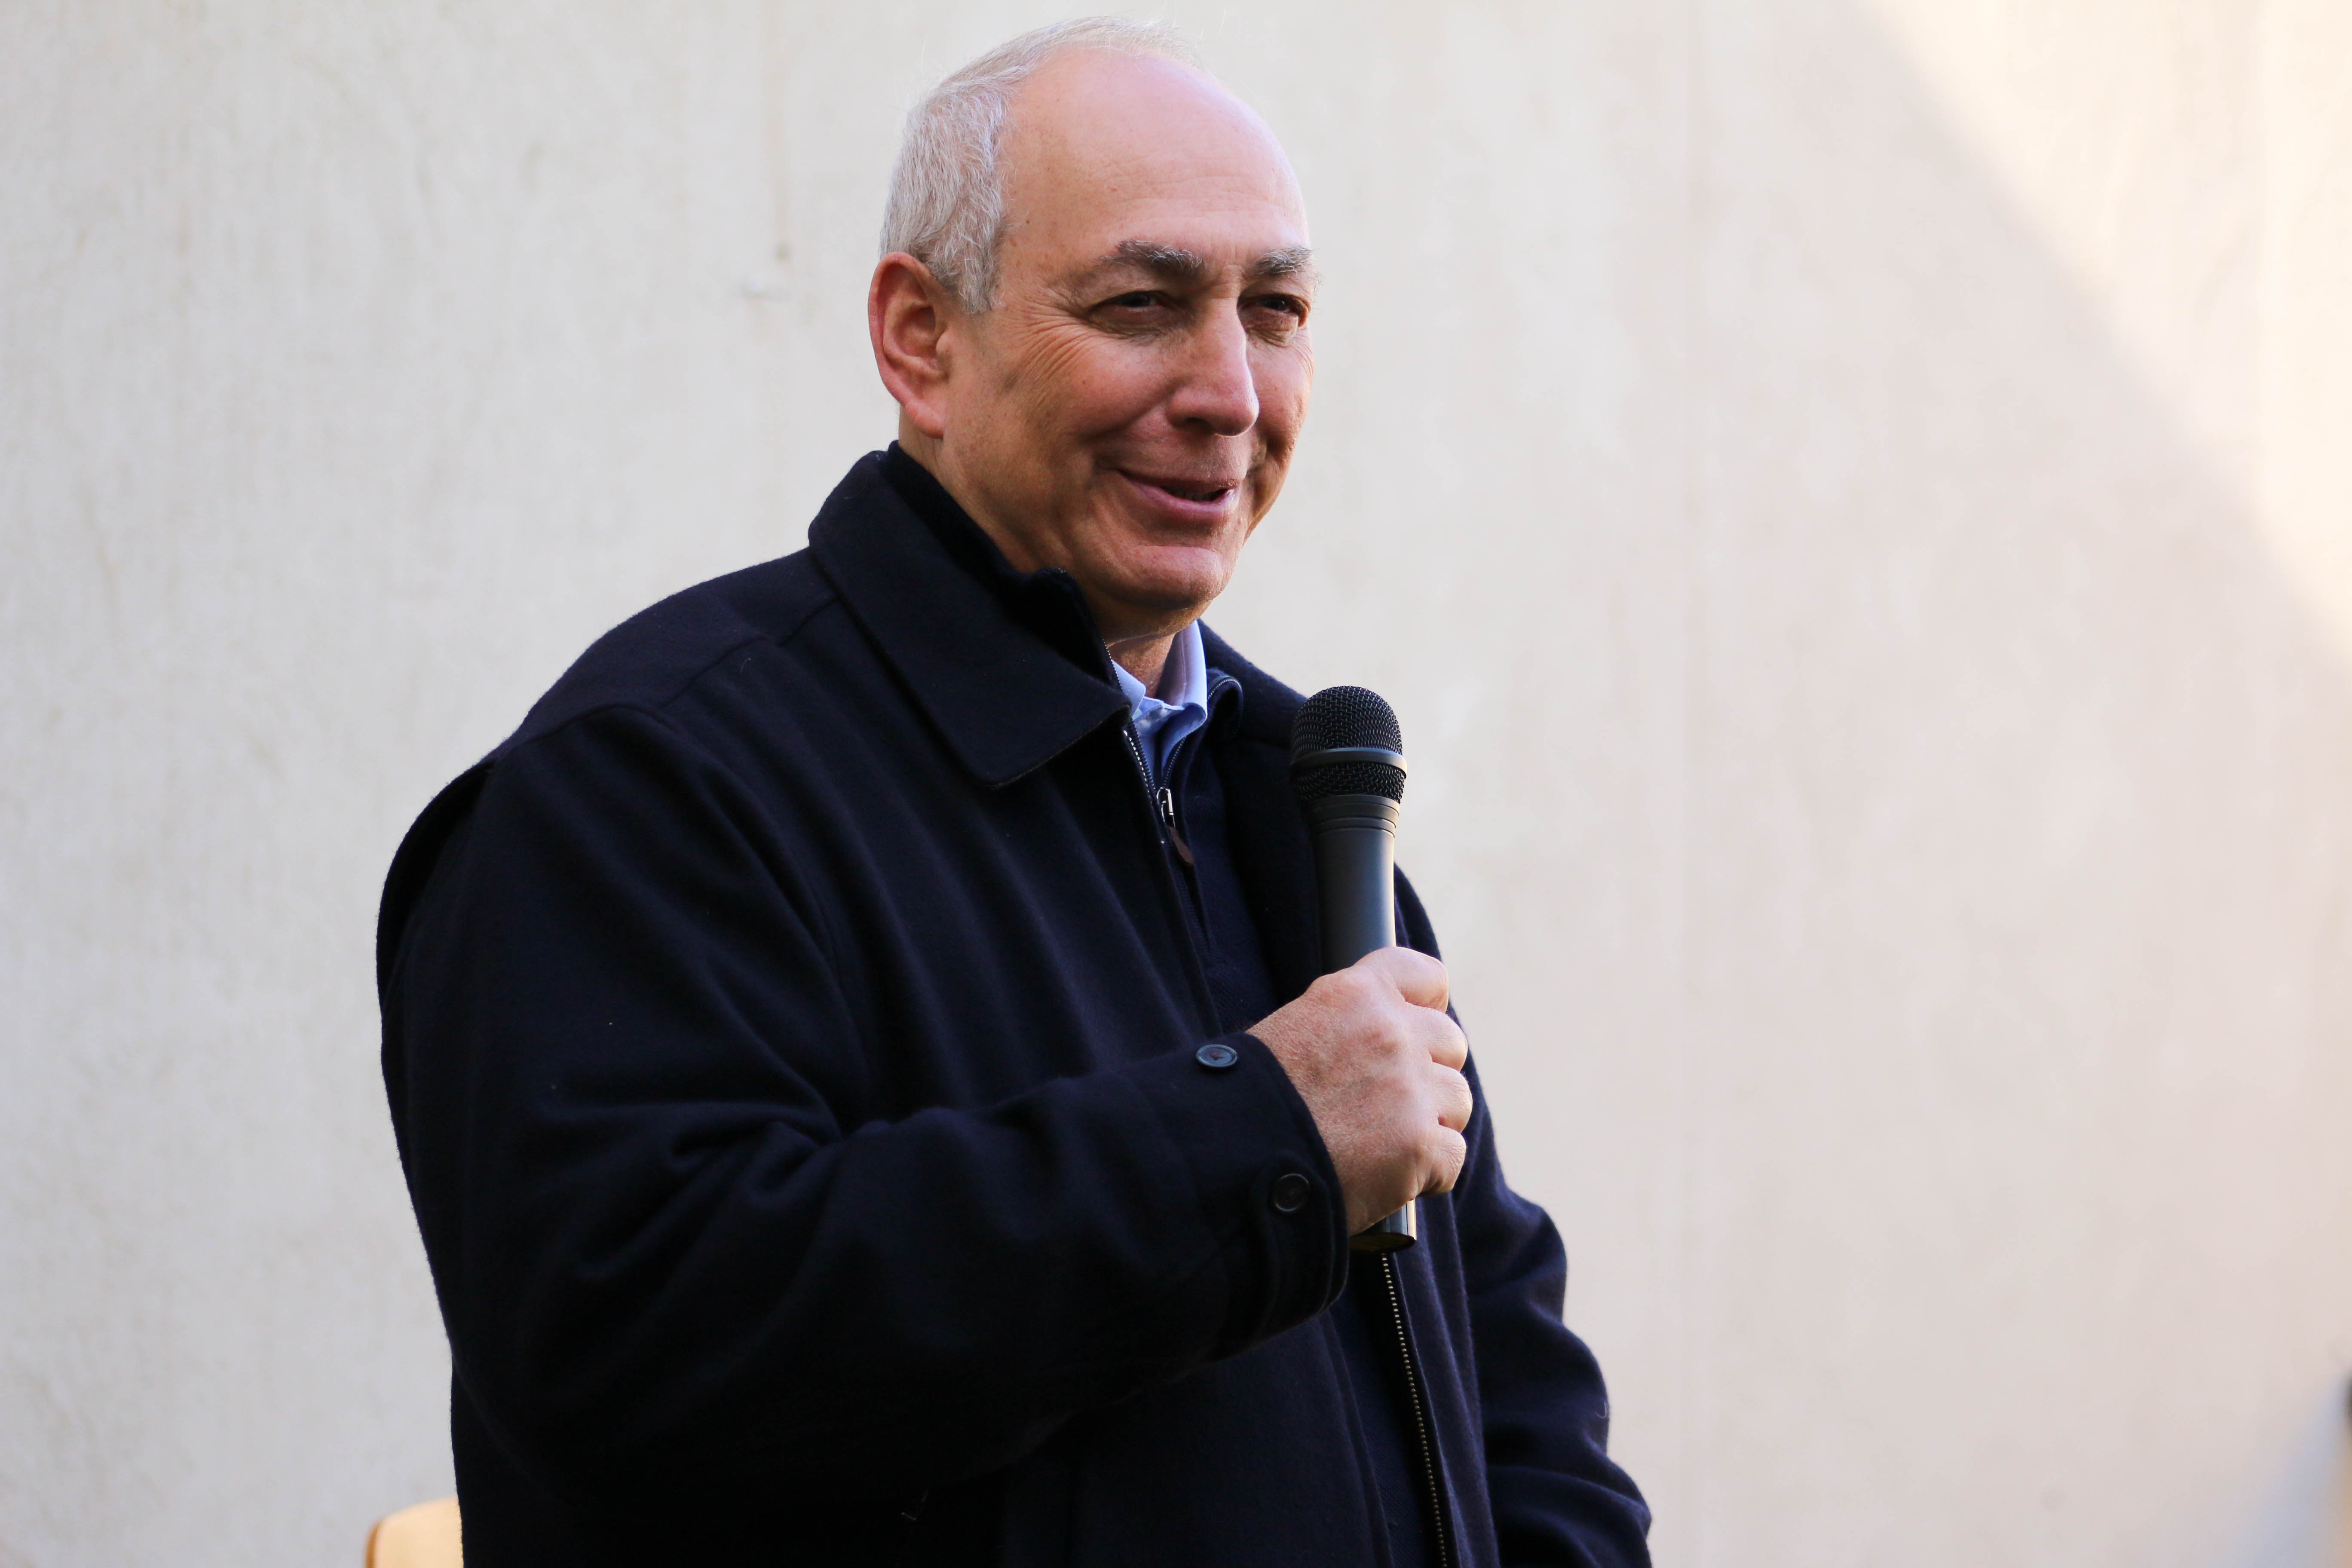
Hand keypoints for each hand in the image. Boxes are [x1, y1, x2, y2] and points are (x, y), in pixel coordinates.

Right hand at [1247, 948, 1472, 1234]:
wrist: (1234, 1161)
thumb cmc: (1251, 1103)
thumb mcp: (1291, 1031)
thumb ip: (1345, 1023)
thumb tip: (1381, 1034)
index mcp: (1355, 994)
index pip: (1425, 975)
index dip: (1427, 1005)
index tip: (1417, 1028)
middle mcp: (1390, 1032)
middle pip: (1450, 1041)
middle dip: (1429, 1072)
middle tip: (1388, 1102)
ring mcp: (1410, 1089)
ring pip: (1457, 1100)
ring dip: (1431, 1123)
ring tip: (1383, 1144)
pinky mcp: (1420, 1145)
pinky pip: (1452, 1154)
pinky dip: (1428, 1172)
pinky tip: (1390, 1176)